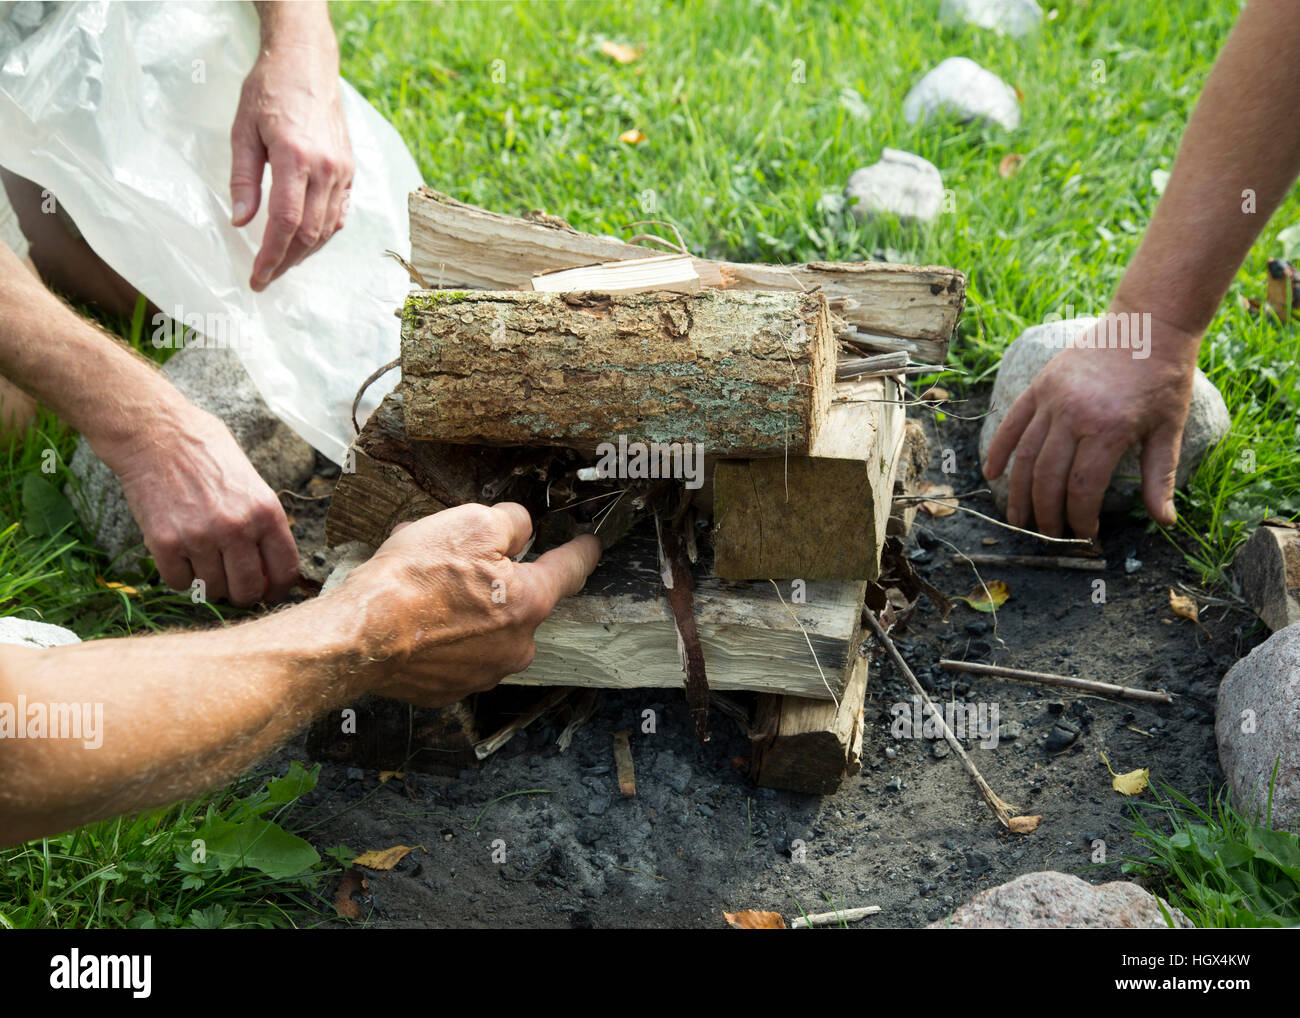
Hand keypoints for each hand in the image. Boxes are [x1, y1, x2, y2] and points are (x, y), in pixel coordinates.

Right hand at [103, 405, 299, 604]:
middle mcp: (237, 528)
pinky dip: (182, 578)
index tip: (270, 591)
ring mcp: (200, 538)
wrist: (156, 434)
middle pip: (249, 590)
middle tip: (235, 584)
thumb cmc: (207, 452)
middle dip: (244, 594)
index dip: (278, 588)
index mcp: (266, 511)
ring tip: (205, 560)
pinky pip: (180, 583)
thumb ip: (263, 522)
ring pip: (214, 590)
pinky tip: (182, 557)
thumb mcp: (252, 482)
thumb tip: (268, 566)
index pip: (285, 570)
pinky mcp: (165, 543)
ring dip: (211, 583)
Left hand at [229, 31, 353, 290]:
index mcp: (296, 158)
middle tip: (265, 277)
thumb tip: (240, 221)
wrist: (307, 64)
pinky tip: (304, 240)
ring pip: (327, 229)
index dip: (270, 256)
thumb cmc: (269, 91)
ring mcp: (342, 172)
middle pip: (309, 233)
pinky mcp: (349, 171)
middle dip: (286, 261)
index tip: (257, 277)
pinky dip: (322, 233)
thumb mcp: (244, 130)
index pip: (285, 222)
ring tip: (281, 262)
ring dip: (304, 252)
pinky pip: (339, 214)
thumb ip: (243, 179)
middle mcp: (326, 169)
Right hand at [342, 503, 601, 707]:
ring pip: (487, 627)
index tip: (590, 545)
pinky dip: (444, 634)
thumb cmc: (414, 579)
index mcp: (530, 603)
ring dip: (467, 606)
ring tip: (425, 587)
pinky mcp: (450, 689)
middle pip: (521, 601)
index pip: (571, 569)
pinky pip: (457, 652)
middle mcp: (515, 646)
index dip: (582, 551)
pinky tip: (416, 617)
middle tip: (457, 561)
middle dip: (497, 579)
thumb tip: (521, 529)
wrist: (361, 635)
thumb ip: (511, 523)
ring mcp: (483, 673)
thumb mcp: (472, 523)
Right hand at [982, 312, 1199, 538]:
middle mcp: (1073, 416)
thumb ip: (1159, 477)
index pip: (1082, 488)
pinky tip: (991, 474)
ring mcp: (1051, 400)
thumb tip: (1165, 520)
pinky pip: (1012, 424)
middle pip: (1048, 477)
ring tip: (1018, 518)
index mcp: (1108, 429)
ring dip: (1018, 491)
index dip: (1079, 518)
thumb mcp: (1169, 428)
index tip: (1085, 535)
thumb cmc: (1164, 377)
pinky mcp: (1040, 386)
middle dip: (1046, 513)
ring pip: (1025, 456)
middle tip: (1049, 536)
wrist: (1149, 322)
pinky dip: (999, 450)